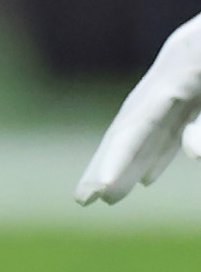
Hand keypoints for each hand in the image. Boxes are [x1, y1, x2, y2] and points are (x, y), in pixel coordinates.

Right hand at [77, 12, 200, 204]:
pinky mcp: (195, 87)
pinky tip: (148, 180)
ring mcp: (181, 81)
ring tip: (107, 198)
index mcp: (177, 73)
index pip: (140, 122)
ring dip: (127, 164)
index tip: (100, 190)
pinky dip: (157, 153)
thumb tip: (191, 153)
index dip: (119, 156)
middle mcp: (169, 77)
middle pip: (129, 124)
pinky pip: (169, 127)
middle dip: (106, 162)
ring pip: (146, 129)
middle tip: (82, 199)